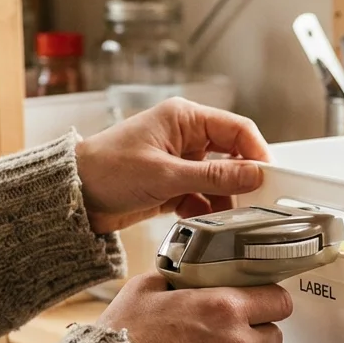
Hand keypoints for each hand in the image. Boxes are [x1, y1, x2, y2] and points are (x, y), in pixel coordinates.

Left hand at [75, 98, 269, 233]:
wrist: (73, 197)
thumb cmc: (107, 170)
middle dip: (242, 182)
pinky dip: (205, 211)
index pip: (238, 130)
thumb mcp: (166, 175)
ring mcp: (180, 162)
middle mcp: (186, 137)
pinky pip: (202, 197)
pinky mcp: (172, 185)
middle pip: (232, 157)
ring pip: (218, 181)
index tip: (270, 179)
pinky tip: (202, 223)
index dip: (257, 153)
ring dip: (223, 201)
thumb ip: (213, 178)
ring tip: (226, 220)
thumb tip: (253, 175)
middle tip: (256, 204)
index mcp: (185, 119)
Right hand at [101, 273, 293, 342]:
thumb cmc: (121, 340)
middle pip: (273, 336)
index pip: (278, 301)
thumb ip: (175, 277)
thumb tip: (187, 275)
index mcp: (223, 308)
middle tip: (227, 332)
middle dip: (255, 332)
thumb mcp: (143, 290)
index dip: (270, 301)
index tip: (262, 304)